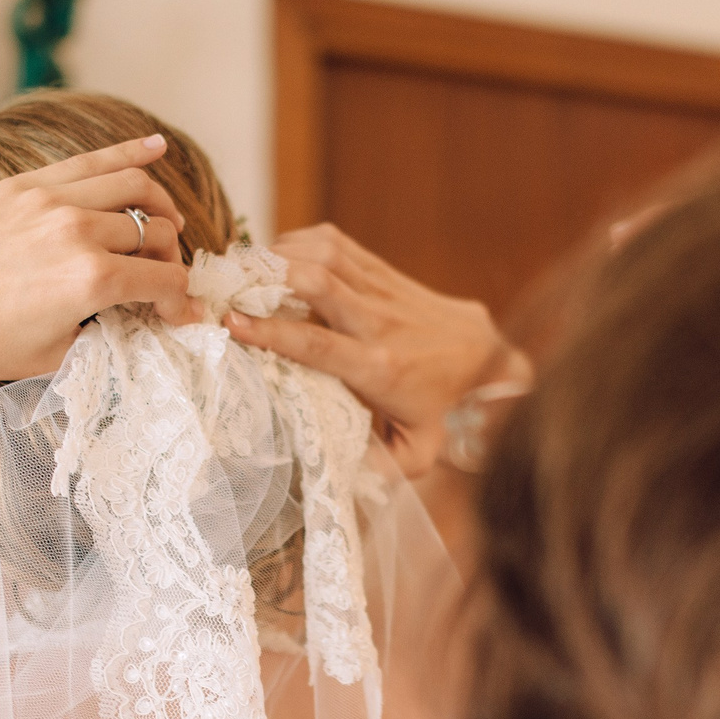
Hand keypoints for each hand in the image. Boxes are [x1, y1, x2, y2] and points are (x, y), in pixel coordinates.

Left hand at [0, 136, 195, 379]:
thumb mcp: (55, 355)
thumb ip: (107, 331)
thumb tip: (141, 318)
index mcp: (90, 281)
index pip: (165, 280)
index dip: (181, 302)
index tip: (179, 315)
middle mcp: (78, 232)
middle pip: (157, 233)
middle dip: (171, 259)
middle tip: (162, 278)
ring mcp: (51, 201)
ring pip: (135, 186)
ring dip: (162, 206)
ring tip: (169, 223)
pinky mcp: (26, 185)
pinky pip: (92, 161)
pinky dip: (131, 152)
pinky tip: (158, 146)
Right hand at [227, 225, 526, 476]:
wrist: (493, 369)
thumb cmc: (447, 418)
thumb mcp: (416, 456)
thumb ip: (374, 468)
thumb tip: (328, 476)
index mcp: (381, 370)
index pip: (319, 345)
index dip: (272, 332)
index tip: (231, 324)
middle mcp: (382, 324)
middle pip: (320, 282)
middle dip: (267, 276)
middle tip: (226, 283)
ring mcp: (387, 293)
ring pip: (328, 254)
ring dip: (281, 253)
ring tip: (244, 267)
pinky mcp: (390, 275)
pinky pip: (341, 245)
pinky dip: (303, 242)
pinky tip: (279, 255)